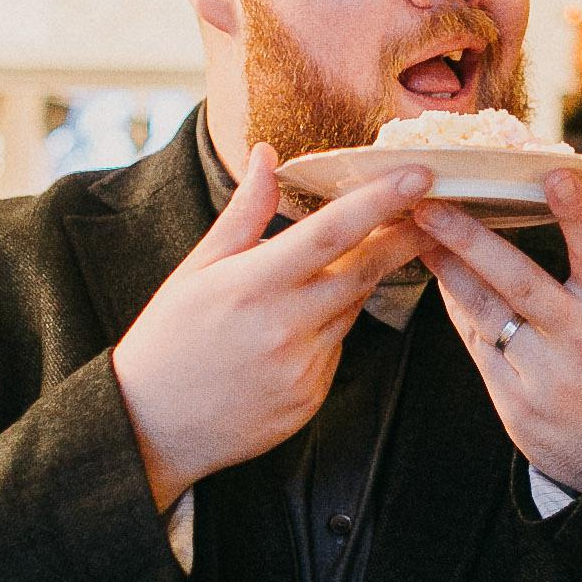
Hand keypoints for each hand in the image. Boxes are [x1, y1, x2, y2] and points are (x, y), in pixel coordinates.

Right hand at [110, 143, 428, 508]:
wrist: (150, 426)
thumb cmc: (169, 338)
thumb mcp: (197, 268)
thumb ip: (244, 212)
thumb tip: (267, 155)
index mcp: (253, 285)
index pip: (332, 233)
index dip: (381, 201)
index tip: (419, 174)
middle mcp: (284, 327)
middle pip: (363, 271)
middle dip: (401, 237)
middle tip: (430, 209)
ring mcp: (301, 367)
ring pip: (350, 309)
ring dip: (355, 282)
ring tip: (333, 269)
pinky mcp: (310, 398)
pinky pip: (336, 349)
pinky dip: (328, 328)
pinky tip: (294, 329)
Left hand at [413, 170, 581, 493]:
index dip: (578, 216)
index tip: (554, 173)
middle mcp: (578, 343)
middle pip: (520, 283)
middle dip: (472, 242)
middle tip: (432, 204)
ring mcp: (542, 374)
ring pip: (486, 312)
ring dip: (448, 269)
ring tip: (417, 230)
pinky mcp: (511, 399)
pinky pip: (475, 340)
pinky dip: (456, 305)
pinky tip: (435, 272)